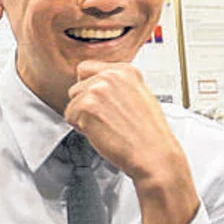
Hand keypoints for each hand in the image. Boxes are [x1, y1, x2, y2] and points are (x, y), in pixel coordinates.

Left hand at [64, 61, 197, 223]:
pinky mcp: (86, 106)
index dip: (89, 88)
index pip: (87, 68)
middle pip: (77, 87)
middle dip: (86, 105)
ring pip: (72, 102)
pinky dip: (81, 129)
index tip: (101, 102)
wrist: (154, 154)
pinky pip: (69, 117)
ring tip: (107, 126)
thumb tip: (94, 84)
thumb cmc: (147, 133)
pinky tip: (102, 132)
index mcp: (125, 70)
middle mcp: (110, 75)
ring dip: (83, 117)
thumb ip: (116, 86)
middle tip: (108, 119)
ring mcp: (97, 89)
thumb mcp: (138, 95)